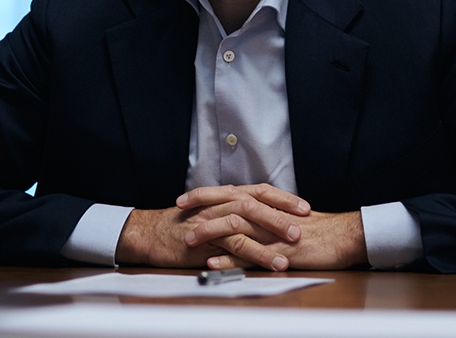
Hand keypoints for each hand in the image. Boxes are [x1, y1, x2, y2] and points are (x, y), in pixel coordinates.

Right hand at [115, 184, 309, 269]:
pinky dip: (254, 254)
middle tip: (304, 226)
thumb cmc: (183, 225)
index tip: (305, 208)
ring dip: (271, 237)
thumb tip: (264, 219)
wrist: (150, 233)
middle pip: (256, 203)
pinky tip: (269, 263)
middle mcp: (220, 204)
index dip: (283, 198)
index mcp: (225, 196)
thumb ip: (235, 214)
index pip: (259, 191)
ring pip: (247, 223)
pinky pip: (234, 246)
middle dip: (282, 214)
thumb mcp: (212, 213)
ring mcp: (212, 221)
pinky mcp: (206, 240)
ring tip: (291, 250)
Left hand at [178, 185, 369, 270]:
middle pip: (227, 204)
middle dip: (200, 206)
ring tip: (188, 239)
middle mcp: (267, 213)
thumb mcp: (287, 216)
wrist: (344, 236)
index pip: (230, 193)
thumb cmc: (318, 229)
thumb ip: (265, 214)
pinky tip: (214, 263)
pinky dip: (230, 259)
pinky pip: (250, 255)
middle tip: (178, 210)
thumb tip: (245, 214)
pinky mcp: (280, 251)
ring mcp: (272, 232)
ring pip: (235, 227)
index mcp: (267, 203)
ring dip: (210, 232)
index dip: (206, 194)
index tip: (184, 197)